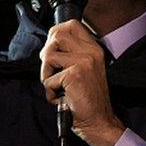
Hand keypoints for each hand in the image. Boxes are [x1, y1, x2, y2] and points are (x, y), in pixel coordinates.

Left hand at [39, 20, 124, 145]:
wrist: (98, 121)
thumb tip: (49, 44)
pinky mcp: (74, 75)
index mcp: (93, 49)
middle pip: (56, 36)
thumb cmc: (86, 98)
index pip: (71, 24)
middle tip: (52, 72)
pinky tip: (62, 98)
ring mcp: (84, 62)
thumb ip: (70, 55)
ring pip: (48, 56)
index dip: (55, 33)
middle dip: (46, 55)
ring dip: (46, 75)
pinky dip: (50, 92)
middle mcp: (91, 52)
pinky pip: (48, 79)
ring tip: (57, 87)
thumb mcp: (83, 69)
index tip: (52, 49)